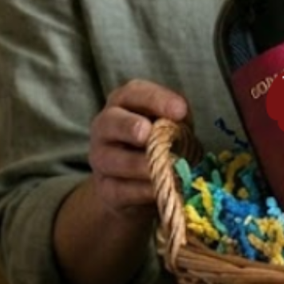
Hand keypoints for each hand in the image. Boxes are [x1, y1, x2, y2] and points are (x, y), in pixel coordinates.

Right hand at [88, 78, 188, 221]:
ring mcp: (101, 159)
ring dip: (139, 164)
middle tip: (147, 133)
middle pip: (110, 122)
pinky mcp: (105, 189)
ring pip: (112, 159)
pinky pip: (119, 189)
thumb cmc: (160, 144)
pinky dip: (141, 190)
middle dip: (129, 126)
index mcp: (124, 103)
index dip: (156, 99)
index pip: (134, 93)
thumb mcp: (172, 126)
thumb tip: (183, 118)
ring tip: (164, 168)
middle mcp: (105, 127)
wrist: (137, 185)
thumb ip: (177, 120)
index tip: (180, 110)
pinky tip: (158, 190)